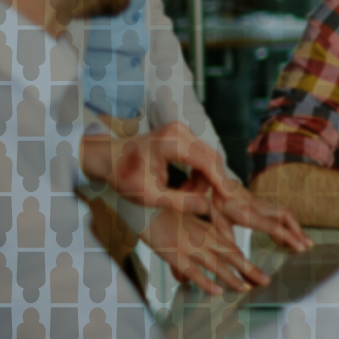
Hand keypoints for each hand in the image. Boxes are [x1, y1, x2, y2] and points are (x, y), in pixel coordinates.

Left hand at [82, 122, 237, 216]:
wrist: (108, 158)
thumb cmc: (123, 175)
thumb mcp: (148, 195)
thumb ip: (179, 202)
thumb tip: (206, 207)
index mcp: (171, 142)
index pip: (207, 162)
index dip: (221, 182)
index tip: (230, 200)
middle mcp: (180, 131)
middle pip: (211, 159)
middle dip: (212, 184)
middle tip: (209, 205)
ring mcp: (182, 131)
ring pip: (208, 159)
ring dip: (202, 181)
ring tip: (182, 195)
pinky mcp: (183, 136)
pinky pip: (200, 157)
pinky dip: (197, 175)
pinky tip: (182, 187)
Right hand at [143, 205, 269, 295]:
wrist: (144, 203)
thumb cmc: (164, 212)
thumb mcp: (185, 223)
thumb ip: (194, 240)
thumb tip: (198, 264)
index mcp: (208, 229)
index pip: (232, 247)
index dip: (246, 261)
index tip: (258, 272)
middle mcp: (203, 237)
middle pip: (231, 255)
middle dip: (249, 270)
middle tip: (265, 281)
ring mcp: (189, 246)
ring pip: (216, 264)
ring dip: (232, 278)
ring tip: (245, 288)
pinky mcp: (174, 254)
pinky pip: (193, 271)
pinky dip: (206, 281)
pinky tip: (216, 291)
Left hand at [182, 171, 312, 251]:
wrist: (210, 174)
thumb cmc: (210, 197)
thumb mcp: (213, 219)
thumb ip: (223, 235)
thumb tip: (232, 254)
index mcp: (246, 211)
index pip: (273, 226)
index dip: (289, 237)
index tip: (301, 247)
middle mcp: (255, 205)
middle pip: (285, 215)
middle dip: (298, 231)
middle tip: (308, 245)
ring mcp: (257, 202)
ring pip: (283, 212)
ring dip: (294, 226)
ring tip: (301, 240)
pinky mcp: (256, 201)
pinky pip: (276, 212)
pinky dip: (285, 223)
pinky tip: (284, 233)